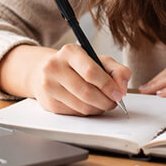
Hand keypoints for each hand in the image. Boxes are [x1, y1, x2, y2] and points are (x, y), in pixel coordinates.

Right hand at [0, 44, 130, 115]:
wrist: (43, 71)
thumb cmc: (75, 65)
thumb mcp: (97, 59)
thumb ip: (116, 70)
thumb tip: (122, 87)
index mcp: (69, 52)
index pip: (91, 72)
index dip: (108, 85)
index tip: (119, 94)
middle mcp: (55, 67)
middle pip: (87, 92)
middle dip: (105, 101)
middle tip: (114, 102)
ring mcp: (49, 86)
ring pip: (81, 106)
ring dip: (98, 109)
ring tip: (103, 103)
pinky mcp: (49, 103)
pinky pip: (75, 113)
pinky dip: (87, 112)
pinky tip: (89, 105)